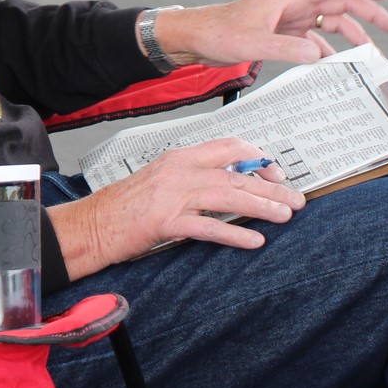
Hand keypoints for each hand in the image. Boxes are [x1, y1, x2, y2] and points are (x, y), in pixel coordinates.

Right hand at [50, 138, 305, 277]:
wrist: (92, 224)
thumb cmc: (126, 205)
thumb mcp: (163, 180)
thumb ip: (195, 177)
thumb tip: (232, 183)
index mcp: (180, 157)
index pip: (229, 147)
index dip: (259, 158)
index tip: (276, 173)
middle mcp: (179, 171)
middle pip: (236, 174)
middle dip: (272, 187)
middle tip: (295, 199)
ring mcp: (172, 195)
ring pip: (228, 196)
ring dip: (262, 206)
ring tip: (285, 215)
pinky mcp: (165, 221)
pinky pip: (208, 227)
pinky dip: (235, 234)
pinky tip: (255, 240)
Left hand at [156, 0, 387, 66]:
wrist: (193, 38)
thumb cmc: (216, 32)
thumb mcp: (251, 43)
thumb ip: (285, 49)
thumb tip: (319, 55)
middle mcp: (290, 5)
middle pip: (337, 3)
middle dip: (367, 13)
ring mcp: (286, 19)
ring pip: (327, 23)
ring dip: (351, 35)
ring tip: (370, 53)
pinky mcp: (279, 34)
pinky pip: (311, 40)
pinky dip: (327, 50)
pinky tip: (336, 64)